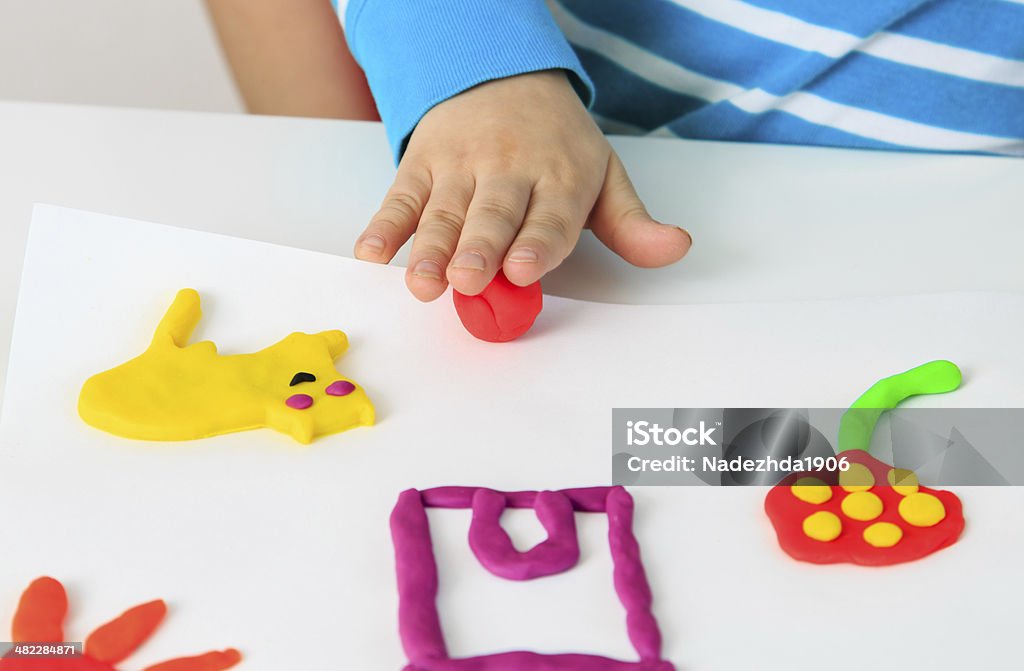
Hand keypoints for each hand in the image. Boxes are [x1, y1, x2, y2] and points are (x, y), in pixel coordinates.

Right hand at [354, 70, 691, 300]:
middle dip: (480, 248)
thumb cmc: (556, 144)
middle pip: (493, 214)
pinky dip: (384, 224)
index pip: (551, 217)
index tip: (522, 270)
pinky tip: (371, 252)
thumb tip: (675, 249)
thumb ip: (631, 223)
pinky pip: (400, 196)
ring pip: (444, 212)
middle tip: (470, 279)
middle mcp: (509, 170)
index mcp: (560, 177)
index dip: (537, 244)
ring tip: (421, 282)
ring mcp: (461, 165)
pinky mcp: (422, 164)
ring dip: (430, 247)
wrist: (501, 76)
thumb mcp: (602, 175)